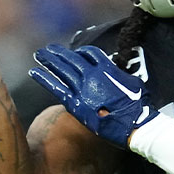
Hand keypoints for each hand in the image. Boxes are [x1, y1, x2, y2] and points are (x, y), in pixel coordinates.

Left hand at [30, 44, 158, 147]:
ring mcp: (82, 89)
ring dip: (49, 61)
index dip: (81, 52)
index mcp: (107, 69)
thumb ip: (120, 76)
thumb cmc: (138, 106)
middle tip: (48, 48)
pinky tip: (34, 72)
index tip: (76, 53)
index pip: (91, 53)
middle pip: (72, 59)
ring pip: (62, 70)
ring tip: (39, 54)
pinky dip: (44, 78)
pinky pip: (56, 87)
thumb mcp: (134, 83)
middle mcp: (92, 76)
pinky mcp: (75, 104)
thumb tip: (118, 74)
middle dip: (59, 53)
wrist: (133, 125)